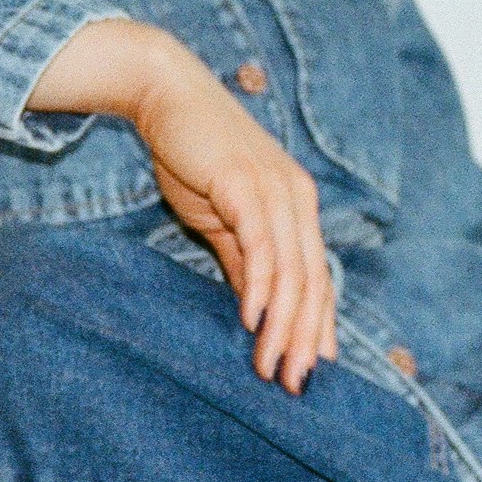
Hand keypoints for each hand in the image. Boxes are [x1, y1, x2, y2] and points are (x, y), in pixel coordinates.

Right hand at [27, 20, 337, 389]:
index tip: (309, 374)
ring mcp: (277, 189)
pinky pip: (261, 244)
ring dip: (284, 325)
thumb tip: (256, 310)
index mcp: (299, 207)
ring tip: (272, 367)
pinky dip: (260, 285)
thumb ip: (243, 261)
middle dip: (305, 339)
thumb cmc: (194, 154)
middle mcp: (298, 199)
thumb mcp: (223, 218)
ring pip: (292, 271)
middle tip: (294, 386)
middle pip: (312, 282)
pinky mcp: (246, 184)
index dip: (317, 328)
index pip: (317, 279)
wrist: (165, 94)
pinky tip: (252, 319)